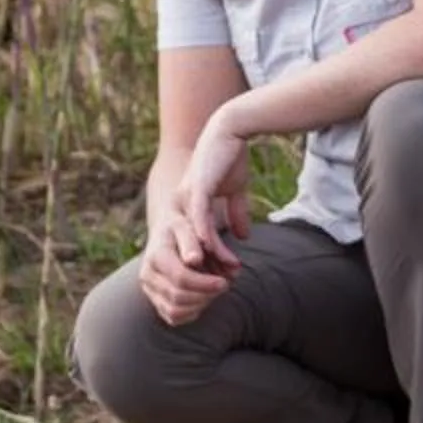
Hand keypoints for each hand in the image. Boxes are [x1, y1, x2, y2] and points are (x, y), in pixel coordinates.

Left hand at [139, 118, 253, 326]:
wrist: (228, 129)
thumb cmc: (229, 159)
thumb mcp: (233, 192)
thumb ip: (236, 213)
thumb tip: (242, 236)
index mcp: (186, 211)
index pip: (188, 249)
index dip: (202, 269)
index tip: (215, 288)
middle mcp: (180, 207)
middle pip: (181, 250)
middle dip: (198, 273)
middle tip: (215, 292)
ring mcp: (185, 197)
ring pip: (189, 238)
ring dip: (203, 260)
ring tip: (216, 280)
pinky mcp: (196, 187)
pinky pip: (197, 216)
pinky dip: (201, 235)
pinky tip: (206, 252)